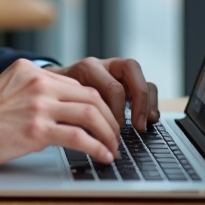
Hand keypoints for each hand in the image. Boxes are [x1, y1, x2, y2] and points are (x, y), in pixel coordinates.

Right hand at [0, 59, 119, 168]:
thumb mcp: (5, 89)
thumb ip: (29, 92)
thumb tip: (53, 109)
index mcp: (31, 71)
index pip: (77, 84)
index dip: (97, 105)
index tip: (104, 121)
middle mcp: (37, 83)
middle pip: (90, 96)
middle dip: (109, 119)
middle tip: (115, 136)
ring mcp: (38, 105)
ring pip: (90, 114)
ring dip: (107, 134)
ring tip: (112, 148)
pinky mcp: (36, 129)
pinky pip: (78, 137)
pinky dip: (96, 148)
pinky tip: (102, 157)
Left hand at [44, 57, 158, 131]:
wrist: (54, 85)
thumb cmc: (58, 97)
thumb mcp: (63, 103)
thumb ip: (77, 115)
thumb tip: (93, 140)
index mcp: (88, 68)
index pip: (112, 87)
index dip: (118, 111)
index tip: (116, 131)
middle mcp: (105, 65)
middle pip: (132, 69)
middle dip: (139, 99)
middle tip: (139, 125)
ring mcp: (118, 72)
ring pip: (142, 77)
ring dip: (148, 101)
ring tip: (150, 121)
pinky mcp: (127, 82)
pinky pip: (145, 86)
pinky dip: (150, 102)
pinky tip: (151, 119)